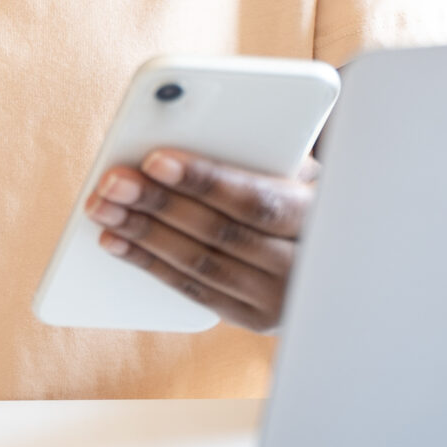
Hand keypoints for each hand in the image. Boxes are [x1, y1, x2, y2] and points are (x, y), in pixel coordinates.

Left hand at [86, 148, 314, 332]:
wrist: (343, 251)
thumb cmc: (303, 188)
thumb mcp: (298, 166)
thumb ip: (257, 153)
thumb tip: (183, 128)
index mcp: (320, 216)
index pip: (256, 200)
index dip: (205, 180)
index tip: (155, 158)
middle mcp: (303, 265)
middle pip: (219, 233)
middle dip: (158, 204)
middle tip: (112, 181)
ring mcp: (279, 299)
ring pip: (200, 265)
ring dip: (143, 235)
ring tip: (103, 208)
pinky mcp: (255, 317)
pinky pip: (195, 290)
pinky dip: (150, 265)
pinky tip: (116, 242)